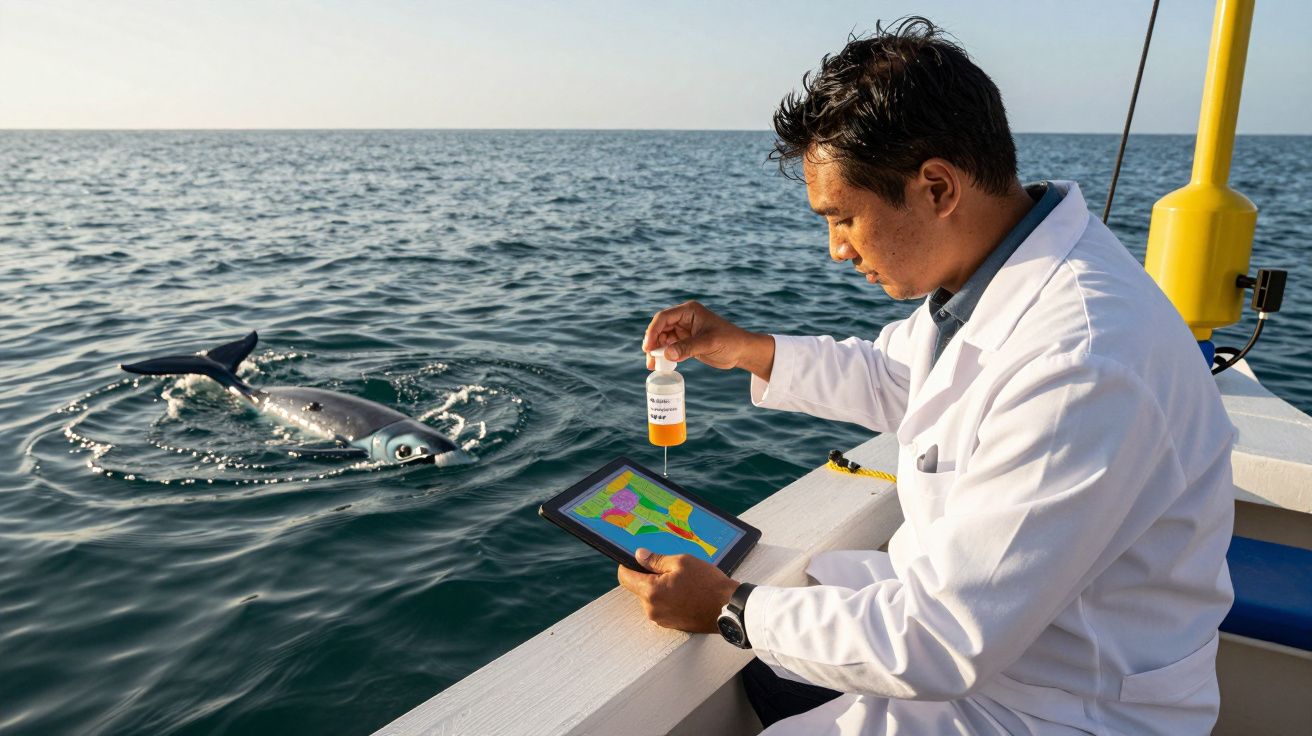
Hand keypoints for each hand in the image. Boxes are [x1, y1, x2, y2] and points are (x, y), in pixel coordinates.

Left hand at [617, 548, 738, 633]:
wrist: (727, 608)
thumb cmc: (707, 584)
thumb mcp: (682, 562)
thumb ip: (656, 560)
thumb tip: (639, 555)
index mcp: (651, 592)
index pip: (625, 578)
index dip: (627, 565)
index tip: (634, 559)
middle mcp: (652, 609)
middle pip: (638, 588)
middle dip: (648, 577)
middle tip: (669, 568)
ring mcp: (661, 619)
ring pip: (651, 598)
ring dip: (659, 588)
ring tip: (681, 581)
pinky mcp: (671, 625)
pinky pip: (662, 607)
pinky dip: (668, 599)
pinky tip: (685, 592)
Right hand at [642, 301, 775, 379]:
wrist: (742, 351)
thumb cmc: (730, 341)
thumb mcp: (708, 343)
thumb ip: (687, 348)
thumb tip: (666, 354)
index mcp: (689, 311)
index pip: (664, 318)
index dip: (653, 331)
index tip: (648, 347)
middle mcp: (684, 319)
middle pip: (660, 328)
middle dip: (653, 342)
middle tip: (649, 357)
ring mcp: (684, 331)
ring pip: (663, 339)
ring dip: (656, 351)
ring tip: (653, 365)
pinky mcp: (686, 342)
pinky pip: (670, 347)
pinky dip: (664, 355)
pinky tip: (661, 365)